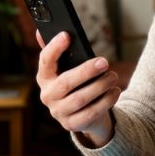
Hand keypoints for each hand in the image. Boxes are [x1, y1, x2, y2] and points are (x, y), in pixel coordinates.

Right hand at [35, 30, 121, 147]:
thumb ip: (57, 51)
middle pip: (66, 82)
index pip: (45, 60)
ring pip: (80, 98)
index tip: (67, 35)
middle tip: (105, 62)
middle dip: (87, 71)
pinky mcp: (72, 124)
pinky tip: (115, 91)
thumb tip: (39, 31)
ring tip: (113, 77)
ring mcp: (58, 112)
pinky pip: (91, 113)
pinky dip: (105, 101)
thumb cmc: (76, 84)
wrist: (83, 114)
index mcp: (44, 77)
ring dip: (100, 86)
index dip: (54, 48)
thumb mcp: (67, 68)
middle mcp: (47, 95)